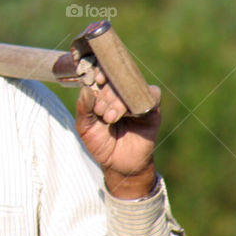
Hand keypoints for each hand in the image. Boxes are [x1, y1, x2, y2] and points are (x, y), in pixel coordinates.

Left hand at [74, 68, 161, 198]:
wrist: (118, 164)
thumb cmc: (100, 143)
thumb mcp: (85, 127)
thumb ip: (83, 108)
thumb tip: (86, 88)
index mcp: (103, 93)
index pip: (104, 74)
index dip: (101, 72)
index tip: (97, 79)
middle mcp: (120, 94)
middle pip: (117, 80)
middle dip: (106, 94)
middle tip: (101, 113)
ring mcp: (136, 100)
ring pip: (132, 86)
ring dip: (119, 100)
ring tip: (110, 118)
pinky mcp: (152, 109)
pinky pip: (152, 95)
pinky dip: (140, 102)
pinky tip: (130, 114)